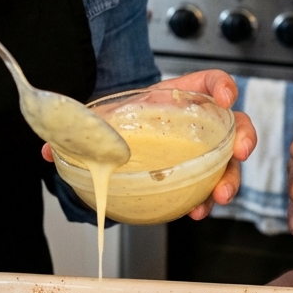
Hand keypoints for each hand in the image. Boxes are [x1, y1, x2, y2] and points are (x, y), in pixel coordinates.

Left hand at [39, 69, 256, 219]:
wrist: (123, 136)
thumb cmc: (125, 118)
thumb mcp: (107, 116)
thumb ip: (82, 128)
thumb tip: (49, 149)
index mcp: (181, 95)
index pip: (212, 81)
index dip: (223, 86)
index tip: (225, 97)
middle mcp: (199, 122)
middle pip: (235, 124)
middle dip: (243, 138)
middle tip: (240, 152)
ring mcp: (202, 150)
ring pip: (229, 162)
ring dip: (230, 178)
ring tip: (220, 195)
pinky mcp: (196, 175)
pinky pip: (209, 187)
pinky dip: (206, 200)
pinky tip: (196, 211)